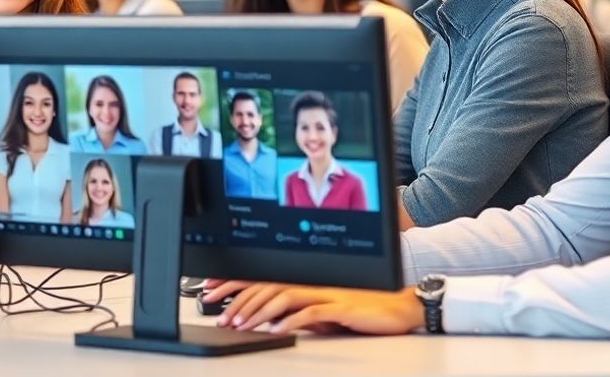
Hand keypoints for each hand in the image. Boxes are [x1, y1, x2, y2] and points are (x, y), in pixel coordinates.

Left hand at [211, 281, 425, 335]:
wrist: (399, 307)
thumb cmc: (363, 310)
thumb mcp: (323, 311)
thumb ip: (300, 312)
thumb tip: (274, 321)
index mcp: (305, 281)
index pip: (262, 278)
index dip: (234, 283)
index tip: (210, 291)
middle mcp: (311, 282)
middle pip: (267, 286)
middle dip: (239, 300)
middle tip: (220, 316)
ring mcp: (325, 292)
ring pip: (283, 296)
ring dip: (259, 312)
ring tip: (241, 324)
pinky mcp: (340, 305)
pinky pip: (311, 312)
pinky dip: (291, 320)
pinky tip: (276, 330)